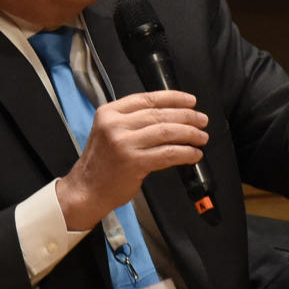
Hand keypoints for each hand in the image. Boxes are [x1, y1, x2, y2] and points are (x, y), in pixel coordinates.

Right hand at [54, 91, 207, 229]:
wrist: (86, 190)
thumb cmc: (101, 163)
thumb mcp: (108, 132)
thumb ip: (131, 120)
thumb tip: (169, 114)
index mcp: (109, 113)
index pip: (147, 99)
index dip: (173, 98)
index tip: (190, 101)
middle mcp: (115, 125)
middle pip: (160, 114)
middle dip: (187, 116)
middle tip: (202, 120)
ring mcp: (124, 144)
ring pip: (166, 132)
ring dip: (189, 134)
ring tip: (202, 137)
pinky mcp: (134, 163)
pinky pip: (168, 153)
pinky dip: (185, 153)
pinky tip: (194, 154)